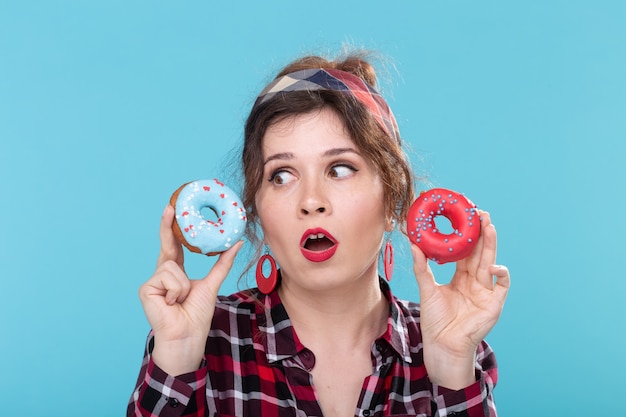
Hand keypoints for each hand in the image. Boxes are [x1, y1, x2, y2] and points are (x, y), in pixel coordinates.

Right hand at [138, 205, 242, 374]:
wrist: (186, 336)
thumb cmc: (196, 316)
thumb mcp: (211, 284)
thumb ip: (222, 263)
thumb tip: (237, 243)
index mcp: (176, 273)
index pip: (174, 246)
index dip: (171, 228)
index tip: (172, 209)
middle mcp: (162, 274)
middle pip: (166, 245)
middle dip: (166, 226)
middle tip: (170, 206)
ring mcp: (153, 281)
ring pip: (172, 265)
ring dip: (183, 285)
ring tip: (181, 301)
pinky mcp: (146, 288)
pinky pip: (168, 276)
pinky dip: (176, 291)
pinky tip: (172, 304)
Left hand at [410, 211, 509, 388]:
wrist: (442, 345)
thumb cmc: (435, 320)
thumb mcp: (427, 289)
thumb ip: (422, 268)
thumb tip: (414, 244)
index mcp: (461, 277)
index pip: (466, 252)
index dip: (467, 235)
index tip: (465, 217)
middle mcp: (475, 282)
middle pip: (480, 253)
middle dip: (482, 233)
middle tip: (481, 213)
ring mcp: (485, 291)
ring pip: (490, 262)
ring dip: (491, 244)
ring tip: (489, 227)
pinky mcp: (494, 304)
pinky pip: (502, 285)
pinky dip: (501, 273)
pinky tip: (493, 265)